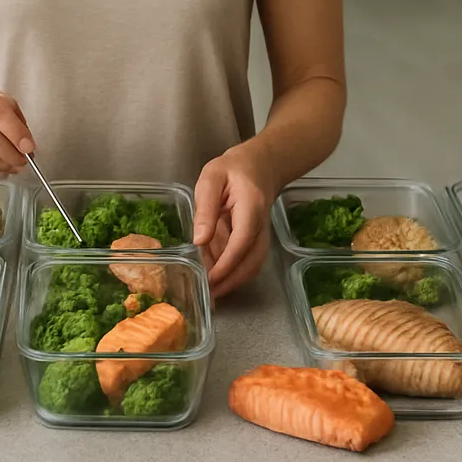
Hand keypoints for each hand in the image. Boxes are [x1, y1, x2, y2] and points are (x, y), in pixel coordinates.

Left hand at [193, 144, 277, 298]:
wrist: (260, 166)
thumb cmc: (232, 169)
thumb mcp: (212, 178)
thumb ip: (206, 208)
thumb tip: (199, 240)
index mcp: (251, 207)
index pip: (242, 242)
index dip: (227, 264)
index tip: (210, 278)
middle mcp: (261, 225)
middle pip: (251, 261)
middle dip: (230, 282)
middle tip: (207, 296)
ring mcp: (262, 235)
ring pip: (252, 266)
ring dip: (232, 282)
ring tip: (209, 293)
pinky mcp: (256, 241)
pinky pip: (247, 261)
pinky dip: (232, 273)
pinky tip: (215, 278)